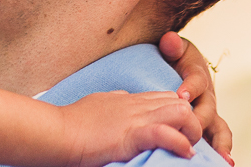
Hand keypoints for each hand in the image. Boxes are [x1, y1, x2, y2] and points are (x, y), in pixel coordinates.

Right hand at [60, 90, 200, 166]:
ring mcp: (136, 118)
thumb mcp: (98, 102)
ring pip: (181, 112)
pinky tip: (183, 153)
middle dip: (190, 123)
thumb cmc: (73, 121)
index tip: (177, 132)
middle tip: (186, 143)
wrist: (59, 131)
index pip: (166, 97)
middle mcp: (137, 105)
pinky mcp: (132, 134)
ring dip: (190, 132)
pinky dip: (179, 143)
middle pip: (180, 102)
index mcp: (129, 100)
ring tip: (186, 149)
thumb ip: (114, 100)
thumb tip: (122, 98)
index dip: (177, 114)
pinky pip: (165, 133)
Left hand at [160, 31, 233, 163]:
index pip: (197, 81)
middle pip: (208, 109)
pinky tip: (223, 163)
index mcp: (198, 76)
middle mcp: (207, 97)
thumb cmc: (175, 59)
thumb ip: (172, 45)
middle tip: (192, 126)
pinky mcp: (208, 127)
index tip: (180, 95)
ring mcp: (209, 114)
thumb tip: (169, 39)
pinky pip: (218, 140)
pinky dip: (221, 150)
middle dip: (200, 118)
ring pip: (219, 129)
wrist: (181, 67)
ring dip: (220, 143)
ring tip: (222, 158)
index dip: (190, 87)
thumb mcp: (173, 48)